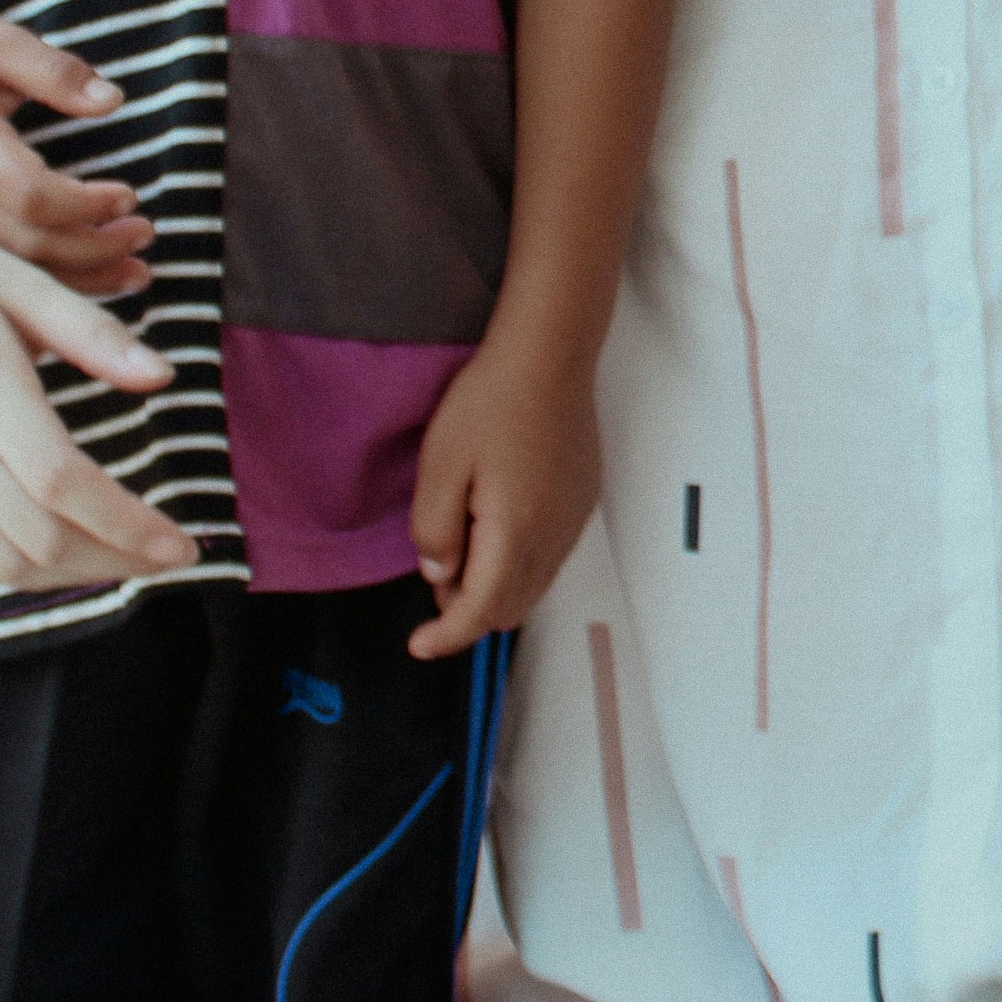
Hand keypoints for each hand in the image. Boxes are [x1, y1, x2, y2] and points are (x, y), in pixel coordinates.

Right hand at [0, 14, 157, 294]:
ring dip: (79, 279)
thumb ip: (57, 72)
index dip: (85, 205)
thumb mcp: (2, 44)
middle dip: (95, 250)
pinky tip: (93, 276)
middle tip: (146, 234)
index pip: (30, 195)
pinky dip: (47, 280)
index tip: (129, 195)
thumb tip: (112, 101)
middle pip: (26, 244)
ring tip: (137, 272)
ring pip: (11, 269)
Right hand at [0, 181, 190, 588]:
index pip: (60, 481)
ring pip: (2, 559)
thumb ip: (93, 332)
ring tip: (130, 560)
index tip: (185, 546)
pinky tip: (68, 551)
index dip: (127, 525)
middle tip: (172, 558)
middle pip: (37, 535)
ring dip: (75, 574)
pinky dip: (23, 567)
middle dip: (117, 559)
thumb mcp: (17, 277)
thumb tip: (164, 378)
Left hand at [406, 340, 601, 659]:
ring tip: (464, 539)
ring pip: (534, 586)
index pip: (480, 612)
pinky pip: (551, 556)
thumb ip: (434, 530)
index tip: (418, 645)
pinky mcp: (584, 501)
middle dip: (469, 609)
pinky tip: (496, 518)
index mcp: (515, 533)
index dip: (447, 637)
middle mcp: (554, 537)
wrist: (549, 355)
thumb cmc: (488, 403)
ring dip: (496, 586)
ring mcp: (574, 520)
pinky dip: (519, 562)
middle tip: (438, 568)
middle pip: (511, 610)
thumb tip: (440, 574)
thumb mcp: (439, 465)